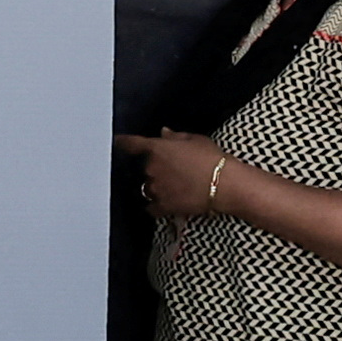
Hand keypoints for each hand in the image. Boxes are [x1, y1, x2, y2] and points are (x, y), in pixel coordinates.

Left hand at [116, 130, 230, 218]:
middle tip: (173, 168)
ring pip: (147, 187)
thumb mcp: (195, 140)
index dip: (121, 142)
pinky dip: (156, 205)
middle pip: (143, 167)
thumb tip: (163, 133)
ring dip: (156, 185)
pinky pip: (151, 207)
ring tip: (175, 185)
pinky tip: (167, 202)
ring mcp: (155, 189)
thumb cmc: (212, 159)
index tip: (117, 142)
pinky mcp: (162, 206)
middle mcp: (151, 169)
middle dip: (154, 167)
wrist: (224, 184)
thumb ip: (174, 137)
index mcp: (156, 149)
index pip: (130, 144)